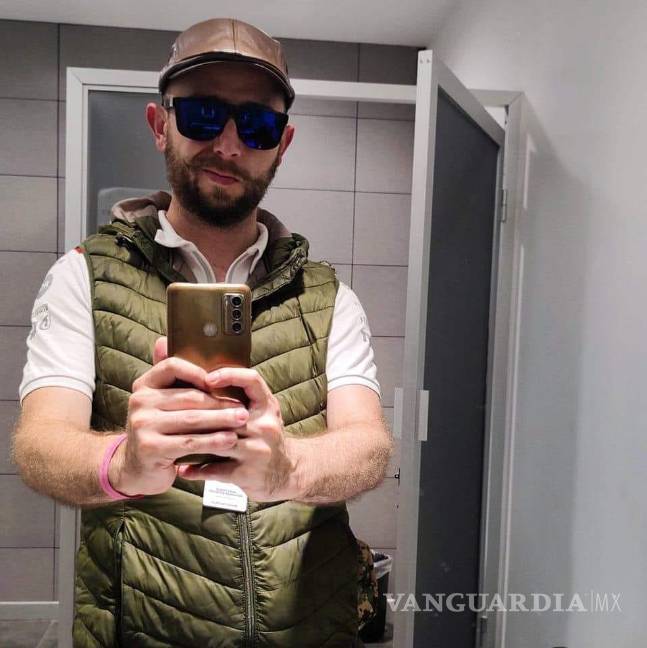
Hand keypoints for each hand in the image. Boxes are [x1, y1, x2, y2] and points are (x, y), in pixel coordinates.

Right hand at [109, 337, 247, 495]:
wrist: (136, 468)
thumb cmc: (157, 430)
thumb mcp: (159, 402)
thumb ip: (167, 376)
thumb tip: (165, 339)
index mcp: (144, 385)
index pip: (172, 367)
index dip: (197, 372)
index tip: (218, 381)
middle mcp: (140, 402)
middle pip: (189, 397)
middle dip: (220, 402)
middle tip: (243, 407)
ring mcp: (142, 425)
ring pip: (193, 419)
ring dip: (222, 420)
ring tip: (242, 421)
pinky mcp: (151, 448)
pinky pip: (190, 441)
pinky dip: (213, 441)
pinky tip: (229, 440)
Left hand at [177, 367, 298, 501]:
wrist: (286, 473)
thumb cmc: (264, 436)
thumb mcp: (262, 411)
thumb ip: (242, 393)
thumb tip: (207, 371)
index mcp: (267, 406)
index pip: (252, 380)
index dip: (229, 375)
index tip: (207, 378)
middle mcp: (266, 425)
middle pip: (228, 414)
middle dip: (200, 412)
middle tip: (174, 410)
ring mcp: (258, 451)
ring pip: (218, 441)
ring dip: (193, 441)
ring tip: (172, 438)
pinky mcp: (248, 474)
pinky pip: (216, 470)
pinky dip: (197, 470)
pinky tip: (181, 468)